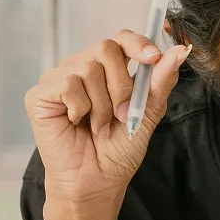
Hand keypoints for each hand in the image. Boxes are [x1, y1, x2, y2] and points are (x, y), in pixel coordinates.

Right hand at [24, 30, 190, 205]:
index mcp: (107, 69)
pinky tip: (78, 124)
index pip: (120, 38)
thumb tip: (180, 51)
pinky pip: (69, 84)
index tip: (153, 58)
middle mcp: (80, 67)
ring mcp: (58, 78)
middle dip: (121, 86)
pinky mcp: (39, 94)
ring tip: (98, 126)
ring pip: (89, 68)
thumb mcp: (148, 113)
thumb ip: (161, 81)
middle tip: (120, 115)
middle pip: (106, 49)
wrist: (98, 181)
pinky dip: (81, 108)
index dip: (137, 43)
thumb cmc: (119, 150)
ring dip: (102, 105)